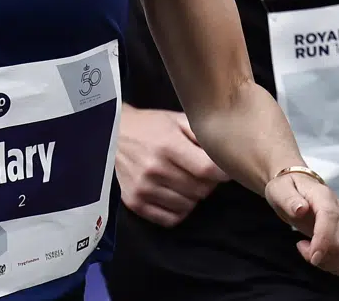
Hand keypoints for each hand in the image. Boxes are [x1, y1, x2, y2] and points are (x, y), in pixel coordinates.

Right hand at [115, 107, 228, 227]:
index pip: (207, 169)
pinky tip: (175, 194)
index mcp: (168, 144)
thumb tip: (226, 151)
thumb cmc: (150, 126)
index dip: (223, 172)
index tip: (225, 169)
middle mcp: (155, 169)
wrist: (111, 135)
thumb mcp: (176, 119)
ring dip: (193, 196)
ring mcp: (144, 188)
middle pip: (201, 190)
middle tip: (201, 172)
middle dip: (207, 183)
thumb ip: (201, 134)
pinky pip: (171, 218)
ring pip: (189, 206)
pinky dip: (179, 209)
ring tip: (185, 180)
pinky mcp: (135, 202)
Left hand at [263, 171, 338, 274]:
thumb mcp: (280, 190)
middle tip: (302, 248)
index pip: (331, 218)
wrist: (298, 188)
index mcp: (324, 196)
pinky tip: (324, 260)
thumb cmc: (288, 189)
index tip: (312, 257)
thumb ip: (288, 199)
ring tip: (312, 254)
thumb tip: (300, 209)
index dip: (324, 240)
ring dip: (331, 263)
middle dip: (322, 256)